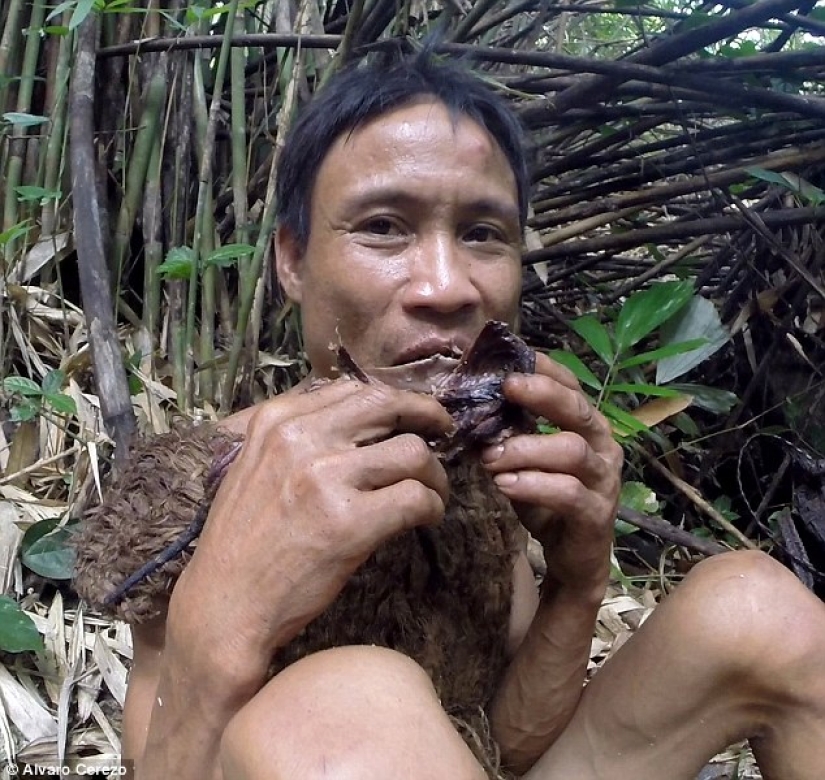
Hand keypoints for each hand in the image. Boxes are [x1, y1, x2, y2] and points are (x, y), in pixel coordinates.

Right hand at [169, 379, 452, 677]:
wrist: (223, 605)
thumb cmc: (242, 542)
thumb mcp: (255, 467)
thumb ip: (298, 437)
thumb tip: (358, 417)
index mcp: (276, 420)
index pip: (353, 391)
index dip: (393, 402)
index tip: (410, 417)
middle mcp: (300, 439)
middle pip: (387, 405)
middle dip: (426, 414)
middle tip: (443, 432)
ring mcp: (324, 478)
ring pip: (413, 452)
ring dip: (434, 474)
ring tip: (433, 493)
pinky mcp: (348, 523)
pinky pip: (416, 498)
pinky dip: (432, 507)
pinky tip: (427, 518)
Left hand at [481, 352, 622, 596]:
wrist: (572, 556)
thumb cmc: (547, 499)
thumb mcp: (524, 461)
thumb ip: (508, 434)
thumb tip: (467, 406)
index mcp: (586, 426)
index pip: (572, 386)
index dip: (544, 370)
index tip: (512, 358)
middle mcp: (602, 446)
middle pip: (577, 410)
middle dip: (541, 395)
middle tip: (506, 387)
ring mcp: (604, 480)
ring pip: (571, 450)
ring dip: (526, 449)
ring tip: (490, 456)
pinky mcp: (597, 514)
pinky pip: (568, 492)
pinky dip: (534, 485)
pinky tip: (505, 485)